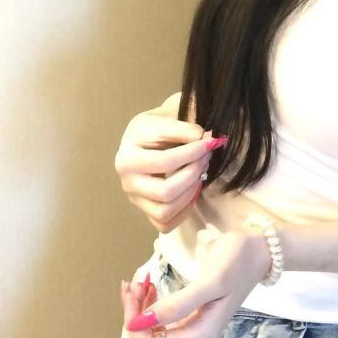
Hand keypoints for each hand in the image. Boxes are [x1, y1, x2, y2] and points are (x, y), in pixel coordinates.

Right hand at [114, 93, 225, 232]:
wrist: (147, 137)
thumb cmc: (158, 125)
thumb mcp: (169, 114)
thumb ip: (187, 126)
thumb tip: (207, 140)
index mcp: (127, 154)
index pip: (165, 161)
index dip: (193, 152)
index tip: (211, 141)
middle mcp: (126, 178)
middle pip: (165, 191)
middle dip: (193, 174)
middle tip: (208, 157)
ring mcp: (134, 197)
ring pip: (166, 209)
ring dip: (191, 192)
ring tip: (201, 171)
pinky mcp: (144, 210)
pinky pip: (165, 223)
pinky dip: (184, 210)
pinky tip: (193, 190)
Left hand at [120, 229, 271, 337]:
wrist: (259, 250)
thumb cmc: (237, 262)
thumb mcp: (209, 282)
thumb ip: (176, 305)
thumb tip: (139, 324)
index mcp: (199, 335)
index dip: (134, 326)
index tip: (133, 292)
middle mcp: (194, 336)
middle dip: (134, 314)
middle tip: (134, 282)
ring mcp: (192, 325)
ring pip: (151, 329)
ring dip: (139, 306)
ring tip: (141, 280)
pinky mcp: (191, 313)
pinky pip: (160, 317)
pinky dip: (149, 302)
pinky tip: (149, 284)